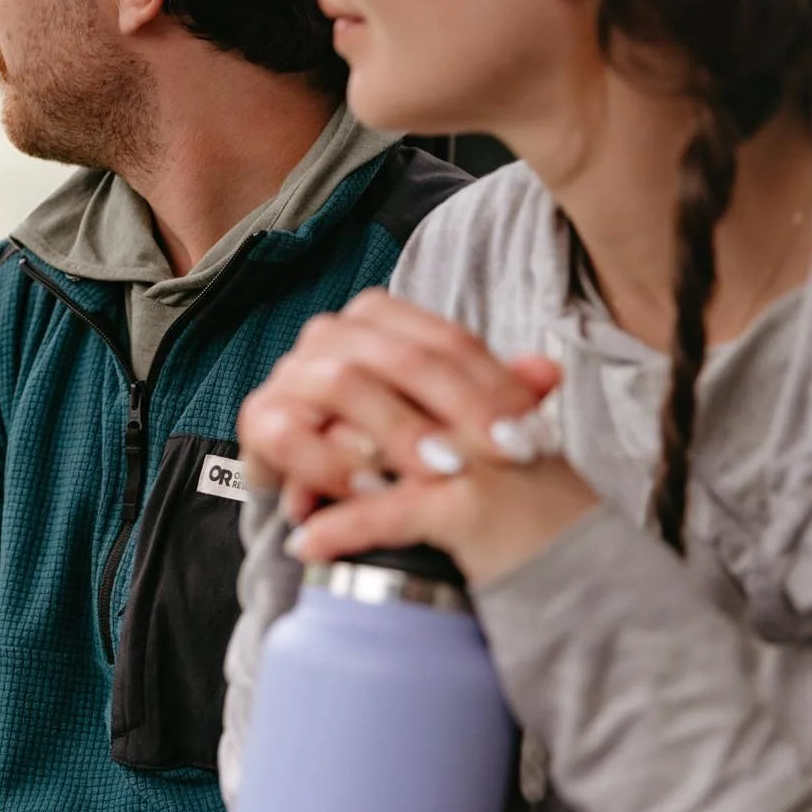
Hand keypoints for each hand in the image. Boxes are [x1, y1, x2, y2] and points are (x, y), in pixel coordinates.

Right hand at [238, 288, 597, 583]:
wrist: (315, 487)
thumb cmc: (389, 449)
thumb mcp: (450, 424)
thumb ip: (498, 396)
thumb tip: (551, 373)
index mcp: (379, 321)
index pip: (445, 340)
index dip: (491, 385)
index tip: (528, 435)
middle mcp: (330, 336)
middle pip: (398, 357)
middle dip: (452, 408)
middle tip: (492, 457)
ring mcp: (289, 373)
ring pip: (343, 383)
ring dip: (395, 431)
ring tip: (438, 473)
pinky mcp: (259, 418)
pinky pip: (290, 433)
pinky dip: (333, 463)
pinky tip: (373, 491)